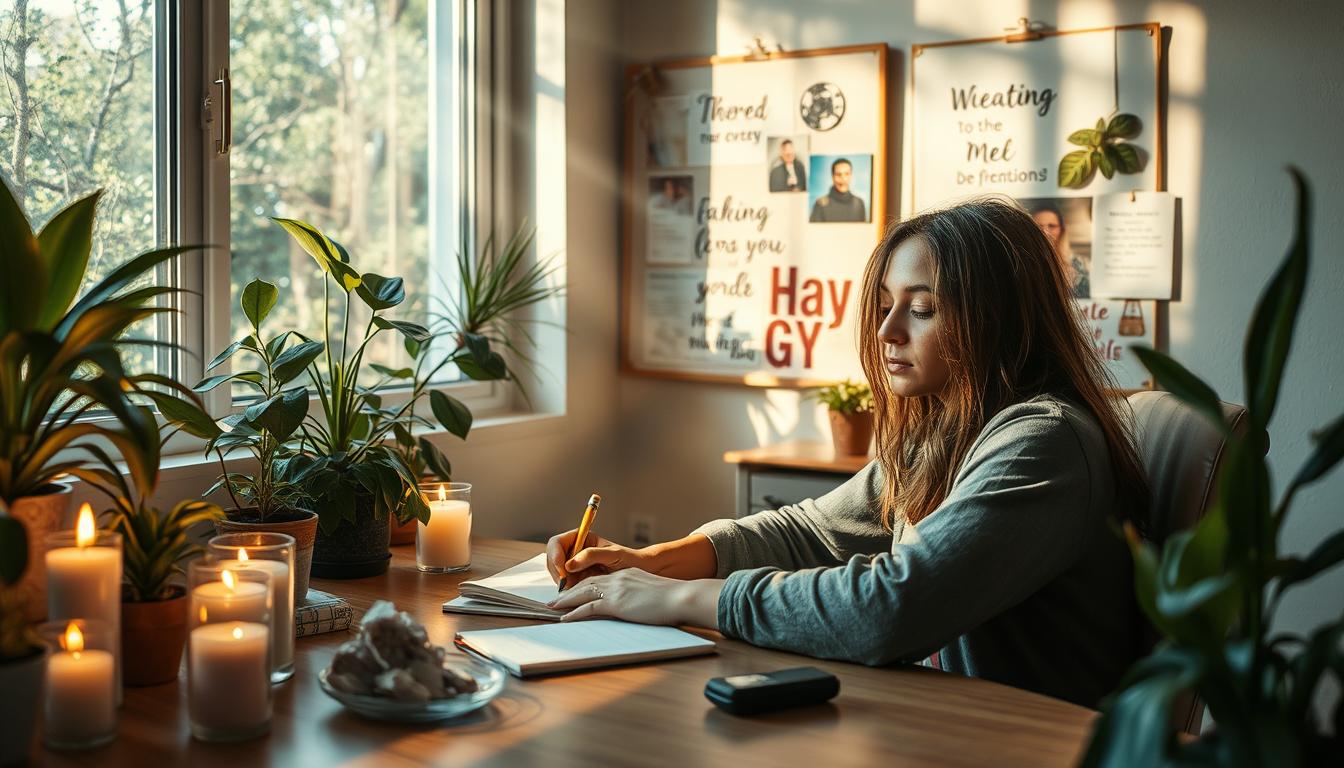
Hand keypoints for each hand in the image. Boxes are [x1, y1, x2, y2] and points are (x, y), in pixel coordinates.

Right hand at [545, 528, 653, 585]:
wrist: (641, 572)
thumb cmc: (630, 559)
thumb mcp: (613, 555)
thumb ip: (591, 555)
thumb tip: (570, 564)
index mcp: (582, 538)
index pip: (557, 543)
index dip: (555, 556)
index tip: (562, 570)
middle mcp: (576, 550)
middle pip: (553, 559)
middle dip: (557, 572)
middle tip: (566, 584)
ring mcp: (575, 565)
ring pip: (557, 573)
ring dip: (562, 582)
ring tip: (575, 589)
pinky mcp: (578, 579)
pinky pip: (565, 584)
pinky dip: (567, 590)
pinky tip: (577, 593)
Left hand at [547, 569, 722, 628]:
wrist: (680, 596)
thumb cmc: (672, 598)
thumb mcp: (651, 592)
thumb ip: (638, 595)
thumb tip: (636, 605)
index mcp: (626, 575)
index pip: (599, 579)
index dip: (583, 585)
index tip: (573, 591)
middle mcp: (618, 578)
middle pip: (586, 583)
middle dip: (569, 591)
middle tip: (555, 599)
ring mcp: (616, 589)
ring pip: (583, 593)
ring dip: (566, 601)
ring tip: (553, 608)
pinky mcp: (616, 602)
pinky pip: (589, 607)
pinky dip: (575, 613)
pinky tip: (566, 618)